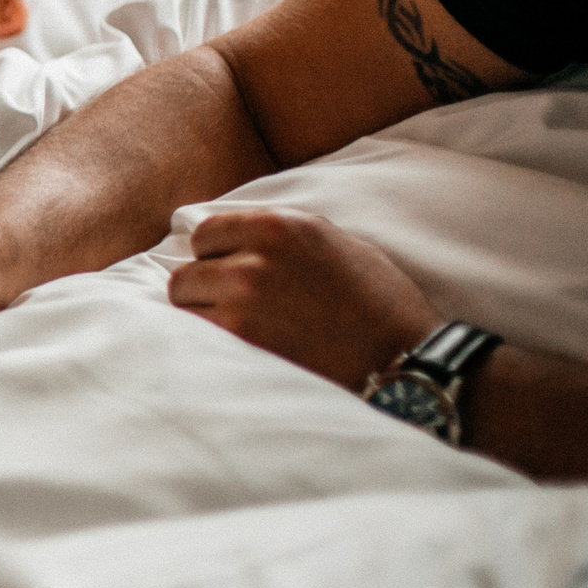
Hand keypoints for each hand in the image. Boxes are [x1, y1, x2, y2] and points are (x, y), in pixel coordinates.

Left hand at [168, 208, 441, 389]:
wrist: (403, 360)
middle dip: (204, 290)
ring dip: (203, 318)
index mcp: (279, 226)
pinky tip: (236, 352)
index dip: (216, 256)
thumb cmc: (380, 304)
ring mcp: (242, 300)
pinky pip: (194, 337)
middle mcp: (254, 257)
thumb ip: (282, 237)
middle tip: (234, 310)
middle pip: (186, 272)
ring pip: (184, 304)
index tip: (231, 274)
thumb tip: (237, 239)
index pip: (205, 234)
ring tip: (238, 332)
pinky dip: (207, 345)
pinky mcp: (239, 341)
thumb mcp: (337, 244)